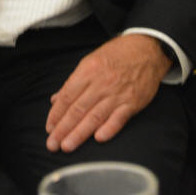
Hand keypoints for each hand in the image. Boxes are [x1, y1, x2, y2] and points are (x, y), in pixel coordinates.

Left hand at [45, 35, 171, 152]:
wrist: (146, 48)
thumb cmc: (116, 54)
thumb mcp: (91, 61)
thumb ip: (73, 82)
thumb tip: (56, 100)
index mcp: (88, 71)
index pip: (67, 96)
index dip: (56, 113)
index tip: (49, 128)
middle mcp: (101, 83)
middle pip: (78, 109)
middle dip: (63, 128)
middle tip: (52, 144)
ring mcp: (117, 93)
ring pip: (95, 116)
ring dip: (80, 133)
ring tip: (67, 146)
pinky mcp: (132, 102)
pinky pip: (119, 118)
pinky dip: (109, 128)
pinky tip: (98, 138)